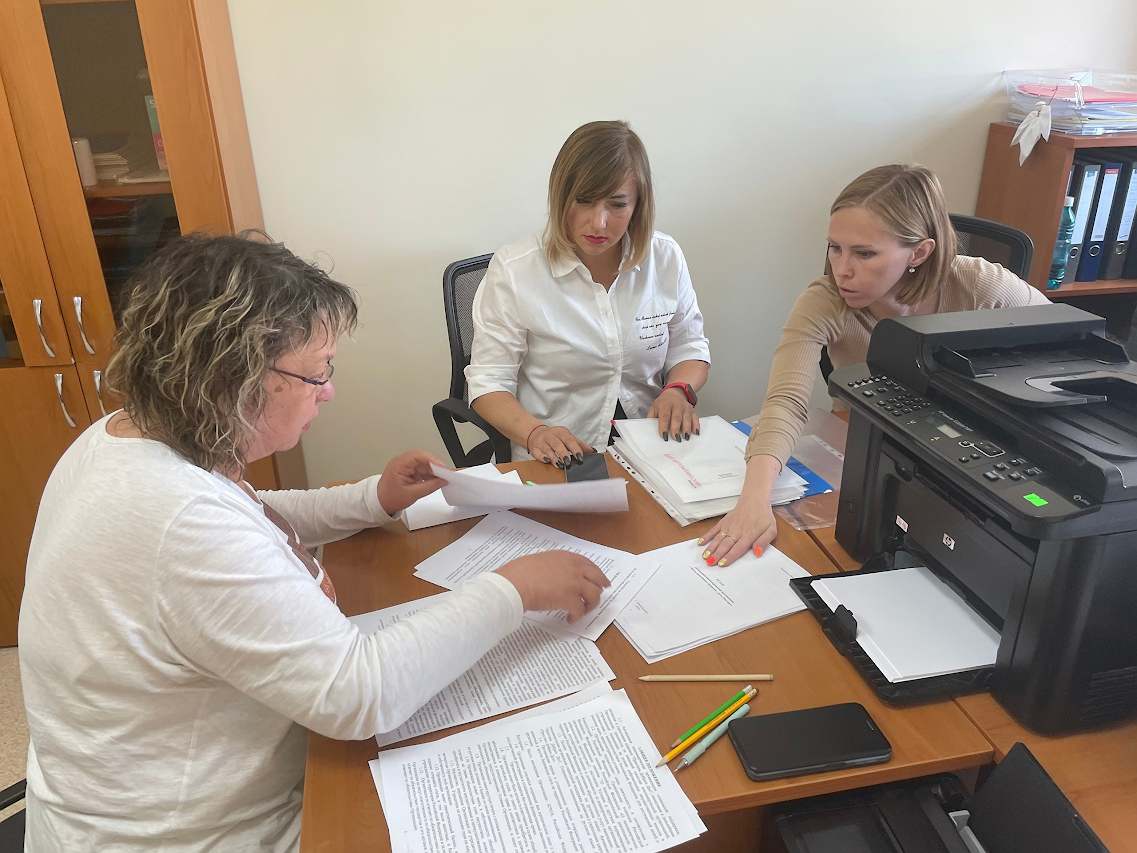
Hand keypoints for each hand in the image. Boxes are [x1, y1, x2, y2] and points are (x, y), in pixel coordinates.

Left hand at [376, 450, 446, 514]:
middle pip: (422, 457)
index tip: (441, 466)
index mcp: (398, 465)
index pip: (417, 456)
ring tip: (441, 478)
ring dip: (433, 470)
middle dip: (434, 465)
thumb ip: (429, 487)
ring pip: (424, 463)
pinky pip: (422, 468)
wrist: (380, 502)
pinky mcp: (410, 470)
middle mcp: (402, 462)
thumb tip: (442, 481)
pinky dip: (430, 474)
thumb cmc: (390, 498)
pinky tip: (435, 480)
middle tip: (444, 473)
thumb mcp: (411, 494)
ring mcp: (406, 466)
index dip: (431, 459)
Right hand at [495, 551, 610, 622]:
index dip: (597, 573)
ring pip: (594, 595)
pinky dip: (577, 616)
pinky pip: (581, 610)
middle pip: (597, 578)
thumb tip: (556, 576)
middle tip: (600, 595)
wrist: (516, 583)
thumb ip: (554, 566)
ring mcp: (574, 583)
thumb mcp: (541, 561)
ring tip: (583, 610)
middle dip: (600, 587)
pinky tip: (570, 619)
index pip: (588, 564)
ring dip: (590, 604)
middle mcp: (574, 568)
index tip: (601, 580)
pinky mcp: (570, 599)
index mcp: (566, 557)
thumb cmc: (521, 572)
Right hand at [529, 425, 594, 468]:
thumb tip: (592, 451)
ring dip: (554, 457)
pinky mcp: (534, 448)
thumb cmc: (555, 437)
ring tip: (560, 465)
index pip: (569, 439)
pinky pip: (537, 453)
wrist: (535, 433)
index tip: (580, 457)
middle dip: (563, 453)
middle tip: (569, 463)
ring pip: (547, 449)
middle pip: (557, 444)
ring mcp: (541, 442)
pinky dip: (542, 457)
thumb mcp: (567, 437)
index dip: (575, 448)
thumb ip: (579, 444)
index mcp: (561, 432)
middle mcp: (550, 435)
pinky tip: (547, 461)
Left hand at [648, 387, 698, 441]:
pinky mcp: (692, 410)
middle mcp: (676, 404)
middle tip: (675, 438)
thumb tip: (650, 430)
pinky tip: (695, 433)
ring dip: (686, 429)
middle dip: (676, 429)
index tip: (664, 436)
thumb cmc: (662, 403)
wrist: (674, 393)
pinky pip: (695, 418)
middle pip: (677, 418)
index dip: (664, 426)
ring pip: (687, 419)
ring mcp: (685, 407)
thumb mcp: (654, 408)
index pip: (665, 416)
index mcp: (665, 404)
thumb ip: (652, 418)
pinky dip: (696, 425)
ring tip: (686, 438)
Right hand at [697, 491, 777, 566]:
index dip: (729, 556)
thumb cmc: (763, 516)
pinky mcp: (724, 522)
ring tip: (704, 556)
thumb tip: (757, 553)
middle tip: (709, 564)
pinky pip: (713, 530)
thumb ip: (764, 542)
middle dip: (717, 555)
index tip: (722, 563)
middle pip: (725, 545)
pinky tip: (701, 543)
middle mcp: (737, 531)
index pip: (737, 548)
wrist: (755, 499)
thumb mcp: (771, 530)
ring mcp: (729, 526)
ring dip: (711, 548)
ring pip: (718, 539)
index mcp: (748, 535)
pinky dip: (707, 536)